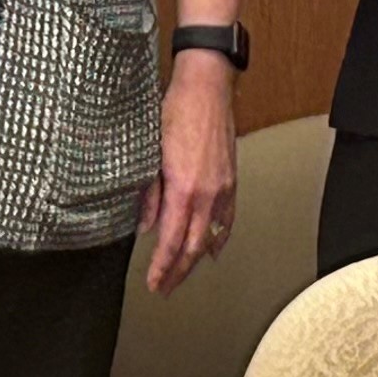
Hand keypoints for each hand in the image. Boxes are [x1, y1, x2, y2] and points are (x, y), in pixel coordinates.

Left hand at [142, 50, 238, 292]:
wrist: (207, 87)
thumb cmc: (176, 112)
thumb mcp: (150, 152)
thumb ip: (149, 194)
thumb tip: (145, 226)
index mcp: (184, 189)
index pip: (172, 241)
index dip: (162, 267)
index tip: (154, 283)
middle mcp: (207, 194)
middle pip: (194, 247)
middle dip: (178, 271)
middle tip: (165, 288)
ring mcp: (223, 189)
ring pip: (212, 237)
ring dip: (196, 260)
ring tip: (183, 275)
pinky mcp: (232, 180)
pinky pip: (227, 219)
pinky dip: (219, 238)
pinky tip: (213, 249)